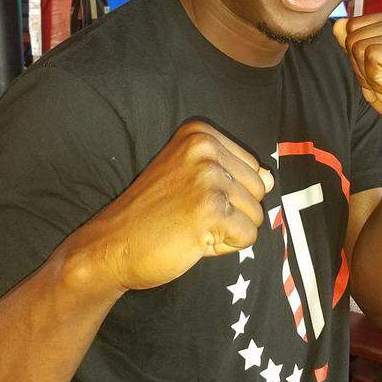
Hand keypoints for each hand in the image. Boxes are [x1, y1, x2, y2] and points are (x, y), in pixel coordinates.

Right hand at [74, 120, 272, 291]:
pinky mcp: (210, 210)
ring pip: (256, 215)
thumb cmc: (152, 215)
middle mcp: (205, 148)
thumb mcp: (191, 177)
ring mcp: (208, 177)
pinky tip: (194, 240)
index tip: (189, 198)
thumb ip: (233, 172)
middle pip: (260, 190)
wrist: (111, 245)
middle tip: (190, 216)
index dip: (228, 194)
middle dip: (232, 213)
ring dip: (227, 231)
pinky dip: (225, 247)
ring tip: (191, 227)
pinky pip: (248, 237)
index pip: (253, 168)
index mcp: (200, 133)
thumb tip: (270, 177)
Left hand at [334, 10, 381, 142]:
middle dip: (361, 66)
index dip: (356, 54)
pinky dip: (377, 80)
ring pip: (361, 46)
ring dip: (369, 75)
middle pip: (354, 35)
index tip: (379, 69)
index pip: (353, 25)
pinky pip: (373, 56)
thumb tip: (338, 24)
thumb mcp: (364, 65)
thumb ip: (352, 43)